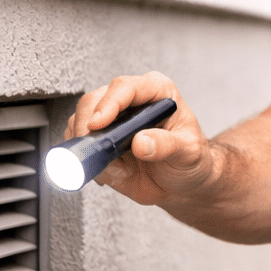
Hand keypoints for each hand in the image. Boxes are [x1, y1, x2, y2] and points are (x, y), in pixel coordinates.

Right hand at [65, 72, 216, 206]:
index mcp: (157, 91)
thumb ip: (167, 145)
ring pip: (80, 120)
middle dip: (87, 126)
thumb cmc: (191, 160)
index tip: (98, 124)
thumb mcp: (189, 153)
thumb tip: (141, 142)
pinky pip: (80, 143)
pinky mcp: (100, 138)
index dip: (108, 104)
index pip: (126, 87)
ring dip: (85, 144)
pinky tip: (105, 171)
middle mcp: (131, 100)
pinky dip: (84, 158)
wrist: (182, 183)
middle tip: (94, 151)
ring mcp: (112, 119)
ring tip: (109, 167)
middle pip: (94, 100)